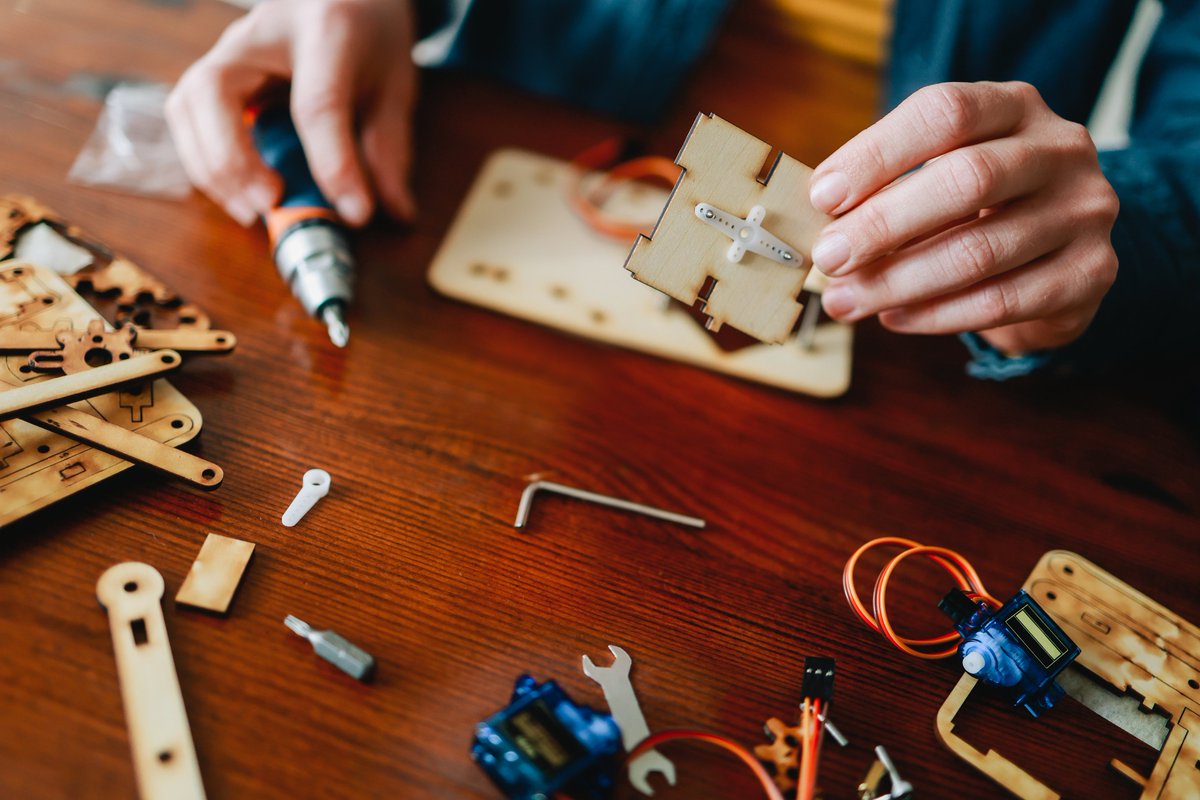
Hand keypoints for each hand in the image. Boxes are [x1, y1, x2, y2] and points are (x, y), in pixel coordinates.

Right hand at [166, 0, 416, 226]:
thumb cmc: (368, 33)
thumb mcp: (396, 84)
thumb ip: (391, 148)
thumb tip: (396, 212)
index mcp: (325, 27)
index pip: (318, 101)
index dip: (334, 163)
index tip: (355, 213)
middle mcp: (260, 31)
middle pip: (216, 91)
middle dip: (234, 160)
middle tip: (270, 205)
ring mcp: (228, 47)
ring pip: (187, 105)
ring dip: (211, 168)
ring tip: (252, 210)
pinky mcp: (212, 70)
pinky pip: (187, 117)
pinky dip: (204, 161)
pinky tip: (238, 191)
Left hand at [808, 81, 1118, 353]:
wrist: (1061, 251)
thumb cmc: (978, 205)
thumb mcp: (941, 172)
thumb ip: (890, 187)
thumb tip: (822, 225)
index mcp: (1016, 106)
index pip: (946, 112)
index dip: (878, 153)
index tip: (823, 196)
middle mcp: (1061, 149)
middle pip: (967, 179)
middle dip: (883, 224)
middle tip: (828, 258)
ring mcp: (1084, 211)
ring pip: (979, 251)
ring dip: (897, 282)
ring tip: (845, 300)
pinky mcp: (1091, 273)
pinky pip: (1001, 302)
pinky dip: (937, 315)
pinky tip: (894, 318)